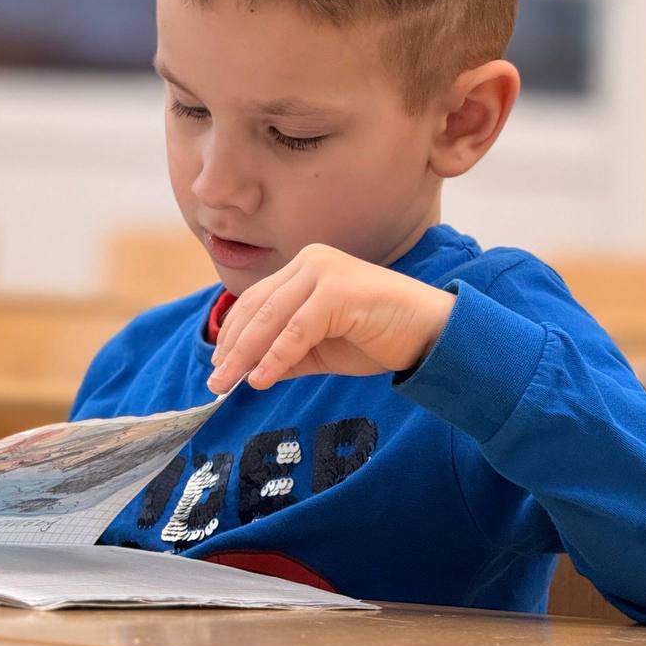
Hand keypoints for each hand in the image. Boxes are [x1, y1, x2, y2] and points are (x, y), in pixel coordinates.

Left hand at [206, 244, 455, 392]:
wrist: (429, 332)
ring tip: (229, 383)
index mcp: (305, 268)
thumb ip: (285, 353)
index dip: (232, 334)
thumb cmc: (379, 335)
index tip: (218, 366)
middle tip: (215, 381)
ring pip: (271, 317)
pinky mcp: (338, 291)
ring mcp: (324, 272)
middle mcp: (311, 261)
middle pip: (257, 307)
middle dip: (233, 347)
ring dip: (246, 354)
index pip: (255, 301)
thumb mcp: (320, 348)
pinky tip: (262, 379)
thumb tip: (246, 372)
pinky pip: (297, 329)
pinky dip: (276, 356)